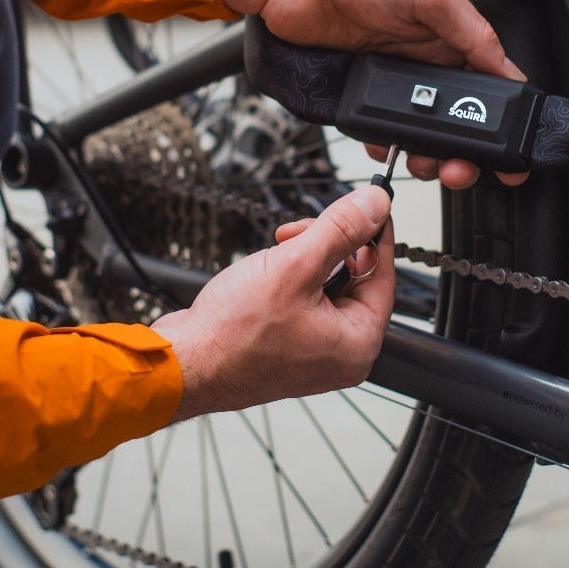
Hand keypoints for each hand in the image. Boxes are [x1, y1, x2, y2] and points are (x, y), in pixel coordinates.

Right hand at [150, 184, 394, 421]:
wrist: (185, 363)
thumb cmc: (234, 335)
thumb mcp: (295, 266)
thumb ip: (341, 230)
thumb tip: (375, 204)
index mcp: (358, 342)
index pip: (383, 275)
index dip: (373, 233)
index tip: (369, 203)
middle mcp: (341, 352)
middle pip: (353, 278)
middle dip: (326, 246)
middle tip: (296, 233)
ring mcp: (313, 351)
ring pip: (324, 285)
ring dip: (302, 258)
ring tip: (273, 256)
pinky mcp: (287, 345)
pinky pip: (302, 299)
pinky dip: (287, 278)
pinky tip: (264, 273)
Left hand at [221, 0, 527, 187]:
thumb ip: (472, 32)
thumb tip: (509, 68)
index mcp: (446, 30)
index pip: (483, 82)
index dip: (496, 118)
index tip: (507, 150)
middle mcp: (419, 55)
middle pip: (451, 116)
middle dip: (461, 148)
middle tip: (462, 167)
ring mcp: (385, 75)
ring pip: (415, 130)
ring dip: (425, 153)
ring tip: (428, 163)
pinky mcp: (353, 90)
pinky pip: (374, 128)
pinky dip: (382, 145)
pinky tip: (385, 148)